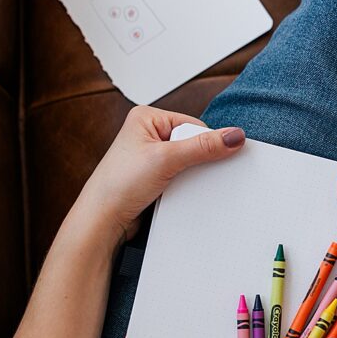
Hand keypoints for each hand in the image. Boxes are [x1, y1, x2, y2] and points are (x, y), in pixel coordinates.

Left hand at [72, 106, 245, 244]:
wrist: (103, 220)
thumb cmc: (118, 185)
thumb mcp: (166, 159)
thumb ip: (203, 147)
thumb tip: (234, 135)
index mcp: (147, 118)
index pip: (194, 125)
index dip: (204, 144)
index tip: (206, 159)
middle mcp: (148, 134)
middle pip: (193, 143)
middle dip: (195, 162)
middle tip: (182, 173)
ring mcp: (150, 157)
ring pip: (188, 163)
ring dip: (189, 176)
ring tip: (173, 184)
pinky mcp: (154, 177)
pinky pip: (181, 177)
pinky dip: (183, 186)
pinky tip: (173, 193)